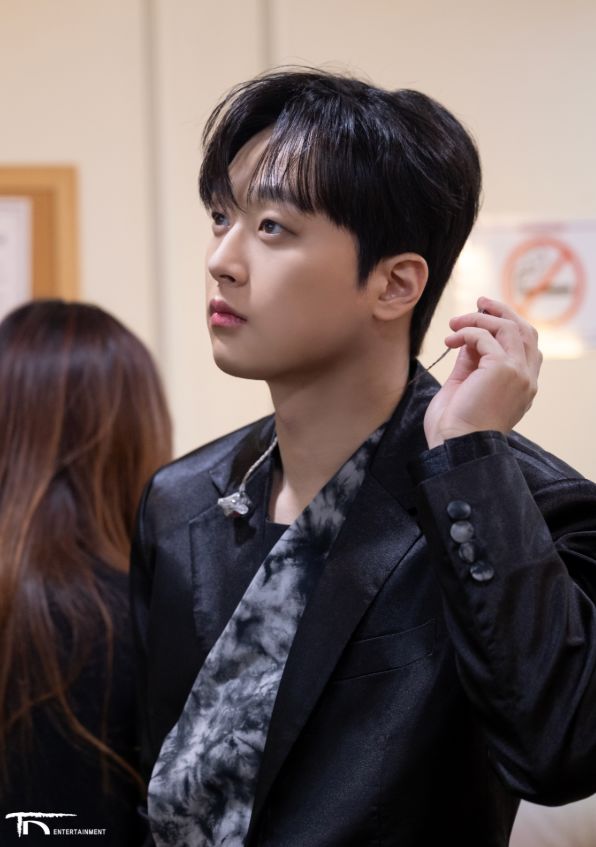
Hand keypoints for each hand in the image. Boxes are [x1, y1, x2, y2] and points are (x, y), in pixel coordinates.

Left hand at [423, 297, 542, 448]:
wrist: (456, 446)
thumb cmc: (456, 425)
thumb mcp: (466, 385)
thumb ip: (473, 361)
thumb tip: (470, 337)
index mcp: (522, 386)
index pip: (525, 346)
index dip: (507, 326)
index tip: (484, 317)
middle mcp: (527, 379)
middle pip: (524, 331)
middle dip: (502, 312)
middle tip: (480, 302)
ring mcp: (518, 373)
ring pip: (508, 328)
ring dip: (478, 320)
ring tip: (454, 325)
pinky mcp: (503, 369)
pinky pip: (485, 337)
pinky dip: (467, 333)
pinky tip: (450, 340)